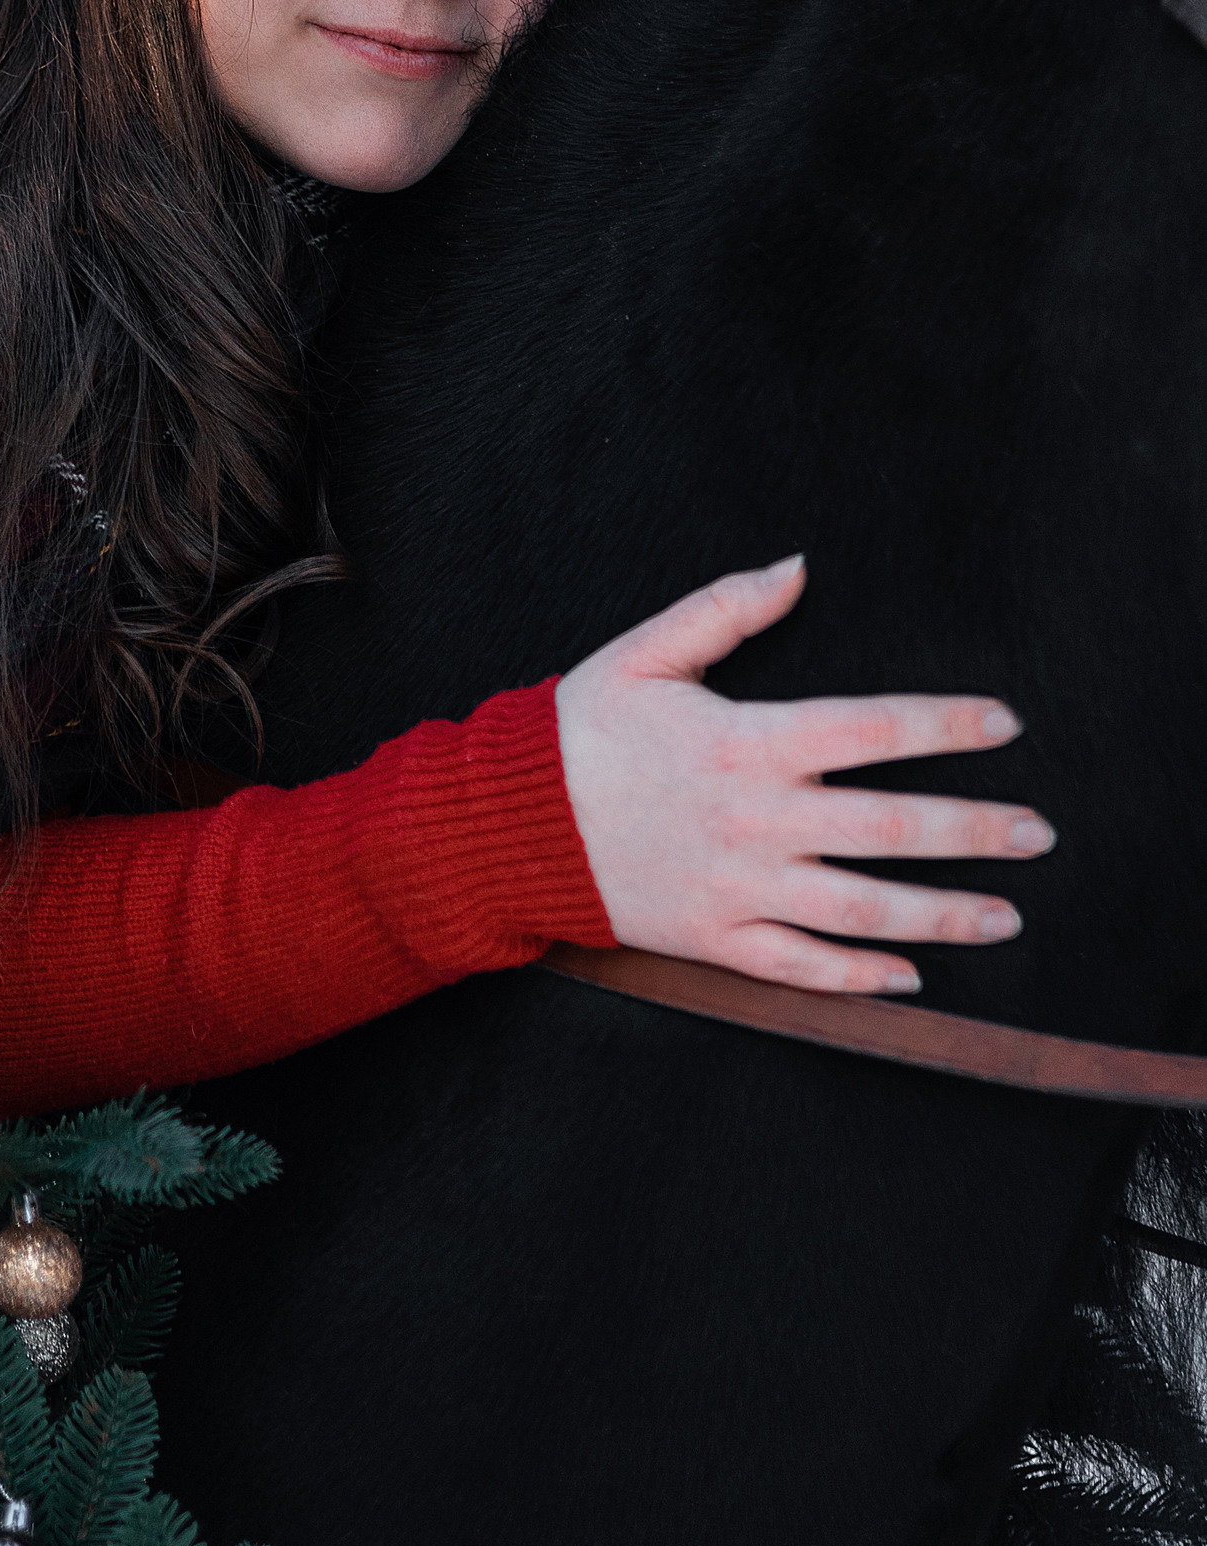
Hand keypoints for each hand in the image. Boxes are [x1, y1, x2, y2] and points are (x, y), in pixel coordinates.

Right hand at [552, 554, 1053, 993]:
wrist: (507, 825)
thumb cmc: (579, 732)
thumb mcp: (644, 652)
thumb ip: (724, 608)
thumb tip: (797, 567)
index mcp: (744, 741)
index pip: (870, 729)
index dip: (944, 723)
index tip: (1005, 723)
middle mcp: (754, 820)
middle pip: (887, 826)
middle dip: (972, 830)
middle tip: (1037, 834)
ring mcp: (738, 888)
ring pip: (860, 908)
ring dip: (941, 915)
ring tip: (1006, 917)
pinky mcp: (715, 940)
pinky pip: (800, 968)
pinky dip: (859, 978)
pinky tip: (912, 977)